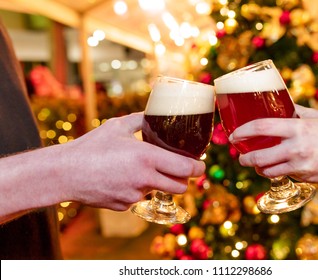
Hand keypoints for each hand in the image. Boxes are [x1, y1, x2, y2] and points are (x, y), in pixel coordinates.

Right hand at [0, 112, 205, 221]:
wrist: (65, 173)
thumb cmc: (91, 147)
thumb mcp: (117, 126)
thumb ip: (141, 120)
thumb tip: (154, 114)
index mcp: (147, 157)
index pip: (186, 169)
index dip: (198, 168)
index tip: (200, 165)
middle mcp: (145, 179)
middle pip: (180, 187)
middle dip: (184, 179)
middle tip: (179, 169)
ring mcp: (135, 195)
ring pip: (159, 191)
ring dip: (158, 182)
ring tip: (141, 169)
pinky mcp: (125, 206)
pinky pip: (140, 198)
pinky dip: (138, 189)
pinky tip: (122, 179)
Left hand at [229, 105, 317, 183]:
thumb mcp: (316, 116)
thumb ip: (295, 112)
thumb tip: (276, 106)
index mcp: (298, 128)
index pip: (262, 127)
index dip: (243, 131)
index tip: (233, 135)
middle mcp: (297, 147)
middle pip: (259, 157)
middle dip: (244, 158)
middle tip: (240, 156)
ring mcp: (301, 165)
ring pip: (268, 171)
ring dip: (257, 168)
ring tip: (254, 163)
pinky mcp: (305, 177)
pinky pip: (283, 175)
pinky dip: (275, 172)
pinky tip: (275, 167)